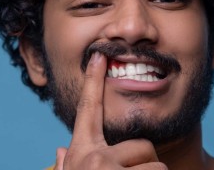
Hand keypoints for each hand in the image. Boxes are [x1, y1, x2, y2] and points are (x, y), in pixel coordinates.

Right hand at [54, 52, 167, 169]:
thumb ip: (67, 164)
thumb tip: (59, 151)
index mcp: (81, 154)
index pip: (88, 109)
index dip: (93, 80)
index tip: (99, 56)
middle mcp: (92, 159)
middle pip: (141, 145)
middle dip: (144, 162)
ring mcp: (106, 168)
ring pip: (154, 162)